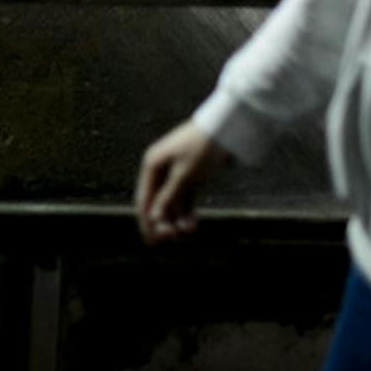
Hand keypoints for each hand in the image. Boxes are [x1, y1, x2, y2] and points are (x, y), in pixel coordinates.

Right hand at [134, 120, 231, 245]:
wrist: (226, 129)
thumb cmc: (201, 148)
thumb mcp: (184, 174)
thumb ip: (168, 197)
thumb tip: (152, 218)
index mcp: (152, 165)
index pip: (144, 199)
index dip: (146, 221)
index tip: (151, 241)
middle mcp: (160, 169)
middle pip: (157, 202)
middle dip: (163, 221)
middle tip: (171, 238)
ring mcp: (176, 173)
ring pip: (172, 202)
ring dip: (178, 218)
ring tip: (189, 231)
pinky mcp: (191, 176)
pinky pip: (185, 198)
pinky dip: (188, 211)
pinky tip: (193, 224)